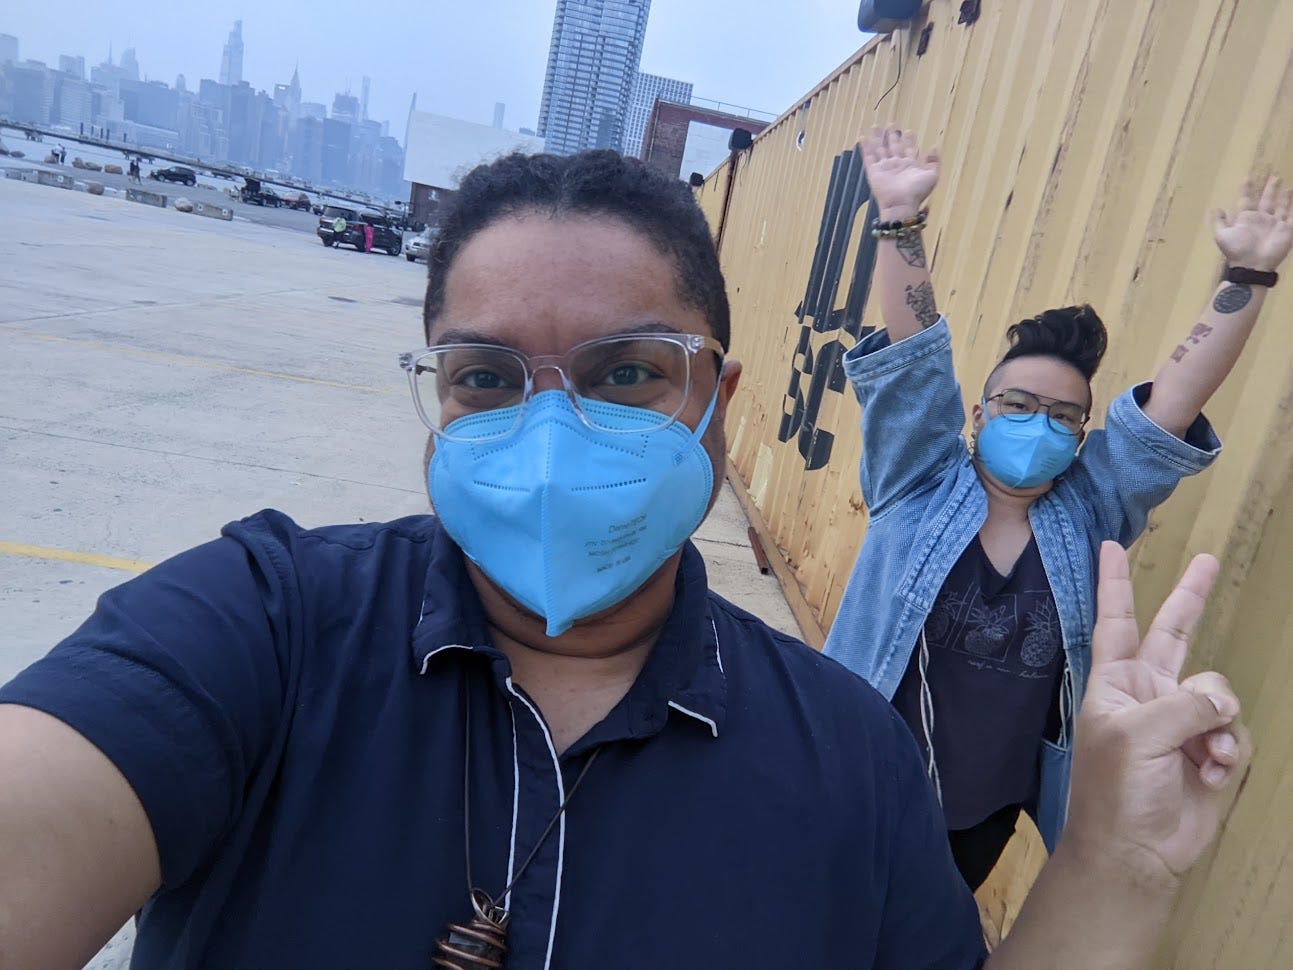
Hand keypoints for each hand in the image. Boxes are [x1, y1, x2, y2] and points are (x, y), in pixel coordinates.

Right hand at [856, 124, 939, 216]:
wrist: (901, 204)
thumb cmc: (917, 193)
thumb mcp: (932, 176)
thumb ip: (933, 162)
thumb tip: (934, 147)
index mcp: (910, 165)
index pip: (909, 149)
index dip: (909, 140)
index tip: (908, 131)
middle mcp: (897, 165)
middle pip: (894, 147)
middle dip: (893, 136)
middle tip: (892, 124)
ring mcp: (884, 168)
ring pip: (880, 149)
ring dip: (878, 138)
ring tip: (876, 126)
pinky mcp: (874, 171)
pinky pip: (868, 156)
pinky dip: (865, 147)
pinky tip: (863, 137)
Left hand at [1064, 543, 1251, 882]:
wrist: (1136, 852)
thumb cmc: (1116, 790)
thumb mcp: (1137, 736)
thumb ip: (1183, 705)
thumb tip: (1219, 702)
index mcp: (1115, 683)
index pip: (1116, 622)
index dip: (1115, 585)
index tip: (1110, 547)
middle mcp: (1147, 693)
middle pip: (1174, 634)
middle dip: (1191, 599)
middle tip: (1208, 561)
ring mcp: (1179, 720)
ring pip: (1217, 692)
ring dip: (1217, 722)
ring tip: (1201, 755)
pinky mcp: (1207, 749)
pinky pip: (1232, 730)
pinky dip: (1226, 751)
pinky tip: (1210, 773)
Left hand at [1214, 174, 1292, 271]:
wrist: (1252, 266)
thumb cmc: (1237, 250)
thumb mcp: (1222, 236)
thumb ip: (1219, 222)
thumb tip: (1215, 207)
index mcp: (1246, 218)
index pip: (1247, 199)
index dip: (1247, 189)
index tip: (1248, 177)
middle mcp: (1262, 219)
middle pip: (1267, 200)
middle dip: (1269, 189)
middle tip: (1274, 176)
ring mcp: (1275, 224)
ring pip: (1281, 206)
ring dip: (1284, 197)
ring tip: (1287, 187)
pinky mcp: (1287, 230)